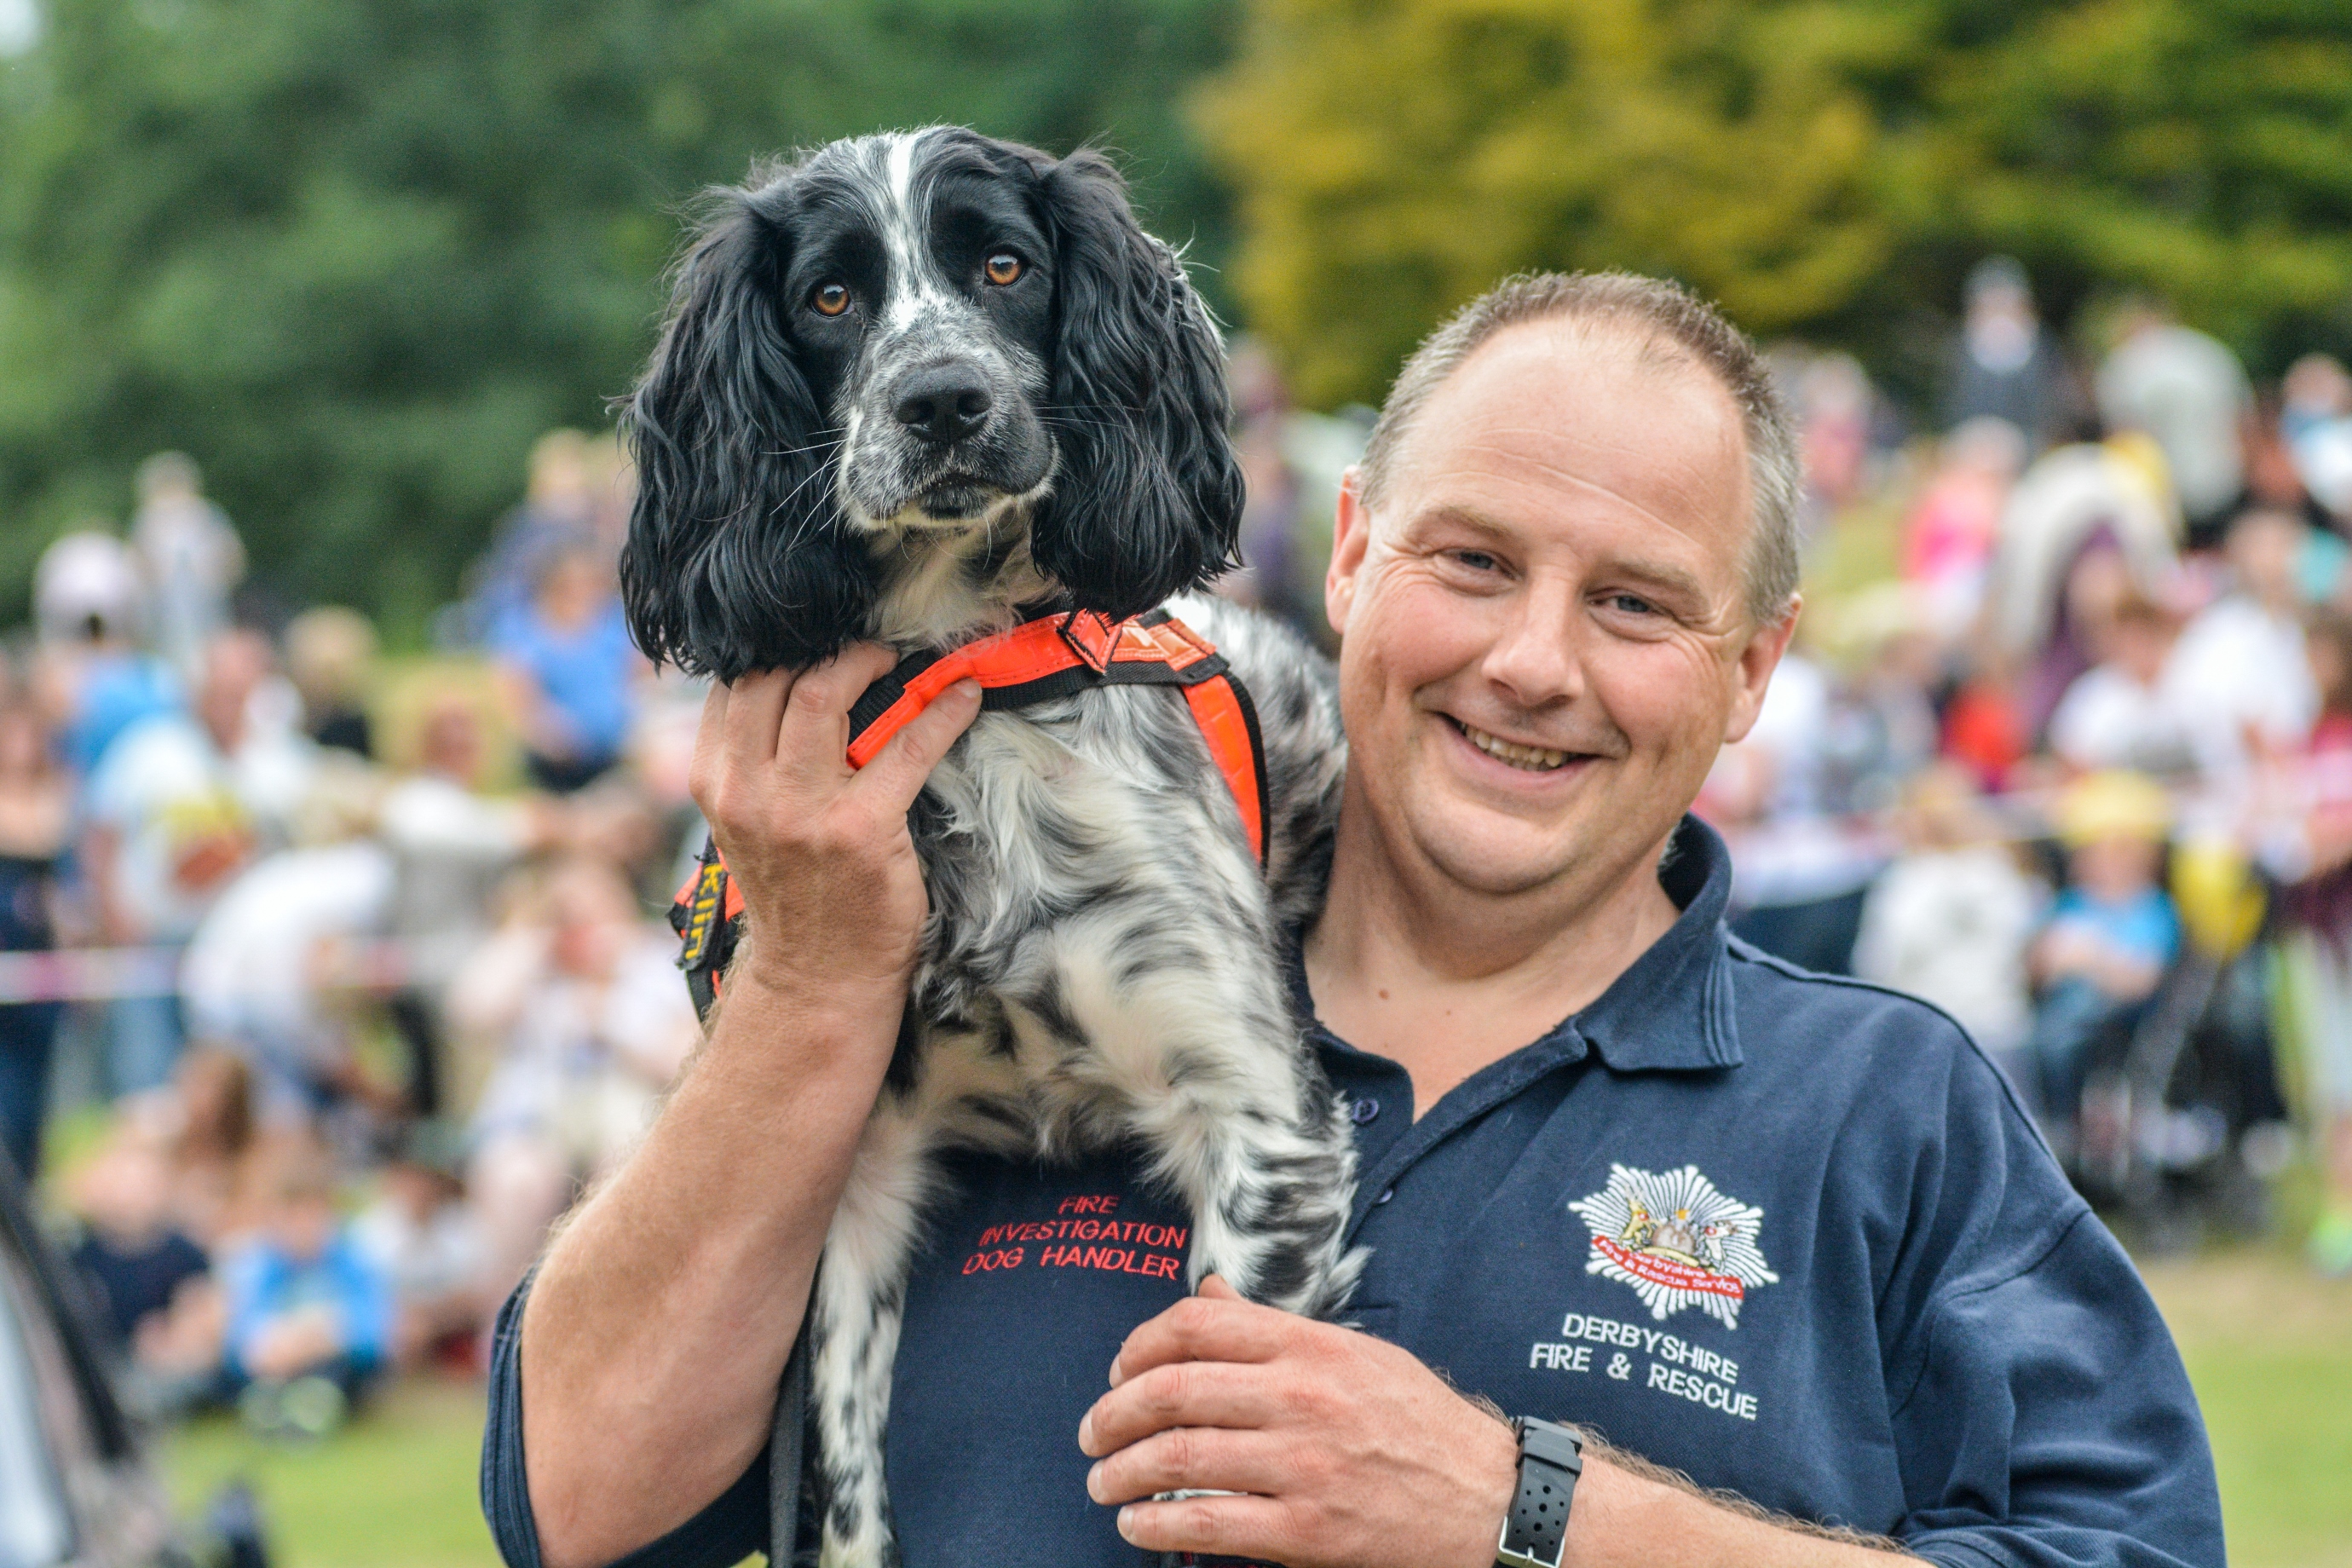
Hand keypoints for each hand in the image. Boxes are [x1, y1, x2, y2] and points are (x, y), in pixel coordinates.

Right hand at [689, 648, 980, 997]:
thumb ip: (752, 762)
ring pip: (825, 693)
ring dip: (869, 660)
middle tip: (865, 642)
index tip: (816, 635)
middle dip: (823, 645)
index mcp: (714, 783)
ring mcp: (801, 811)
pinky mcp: (859, 830)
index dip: (777, 648)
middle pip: (772, 675)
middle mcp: (747, 791)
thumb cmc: (794, 895)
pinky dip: (941, 712)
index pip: (733, 685)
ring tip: (898, 658)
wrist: (817, 981)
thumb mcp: (746, 825)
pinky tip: (963, 697)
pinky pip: (906, 747)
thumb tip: (787, 685)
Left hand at [1078, 1276, 1517, 1567]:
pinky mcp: (1309, 1529)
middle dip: (1113, 1413)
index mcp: (1309, 1345)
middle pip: (1173, 1390)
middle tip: (1092, 1432)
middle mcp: (1301, 1397)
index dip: (1137, 1346)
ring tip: (1102, 1482)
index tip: (1117, 1372)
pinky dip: (1157, 1527)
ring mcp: (1303, 1465)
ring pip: (1179, 1458)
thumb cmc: (1415, 1422)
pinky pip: (1208, 1524)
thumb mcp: (1352, 1353)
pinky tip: (1137, 1526)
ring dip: (1121, 1472)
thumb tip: (1205, 1293)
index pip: (1196, 1326)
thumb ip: (1271, 1328)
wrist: (1487, 1497)